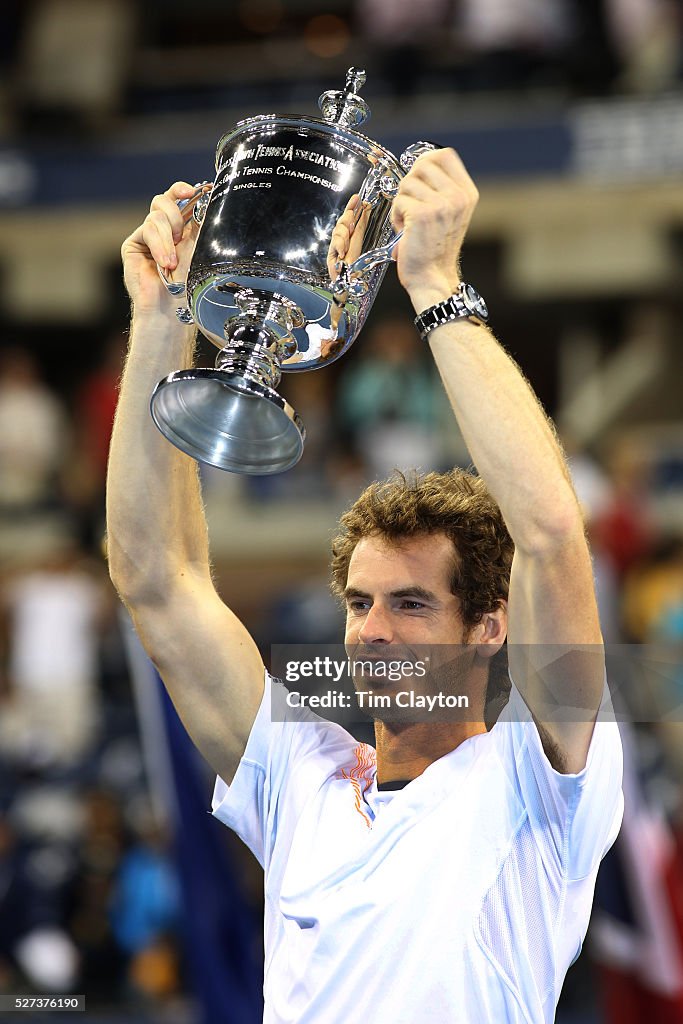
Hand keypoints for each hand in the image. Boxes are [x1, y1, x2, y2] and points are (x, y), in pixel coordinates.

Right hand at [121, 181, 200, 312]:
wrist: (172, 307)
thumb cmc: (189, 285)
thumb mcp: (199, 249)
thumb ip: (200, 224)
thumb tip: (207, 199)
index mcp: (183, 228)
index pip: (179, 199)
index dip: (182, 190)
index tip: (193, 191)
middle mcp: (165, 230)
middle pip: (163, 201)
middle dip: (175, 214)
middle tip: (181, 237)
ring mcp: (148, 236)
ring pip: (156, 216)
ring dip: (167, 238)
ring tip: (172, 262)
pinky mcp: (134, 244)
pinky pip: (146, 229)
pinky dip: (158, 244)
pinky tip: (163, 262)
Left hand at [391, 149, 478, 309]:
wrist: (432, 278)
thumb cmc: (435, 249)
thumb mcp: (449, 214)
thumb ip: (440, 189)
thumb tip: (419, 164)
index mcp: (467, 194)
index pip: (445, 155)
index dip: (426, 160)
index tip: (418, 177)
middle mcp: (458, 197)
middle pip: (423, 165)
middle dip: (410, 183)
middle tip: (411, 204)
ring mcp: (442, 205)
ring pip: (407, 183)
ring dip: (401, 202)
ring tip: (408, 221)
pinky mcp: (422, 215)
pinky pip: (398, 201)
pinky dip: (396, 216)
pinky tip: (404, 231)